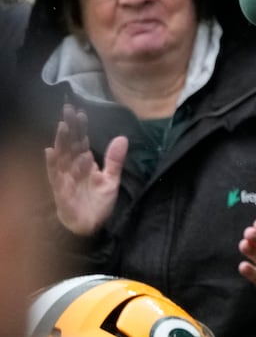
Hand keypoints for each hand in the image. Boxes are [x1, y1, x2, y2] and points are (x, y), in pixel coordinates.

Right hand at [44, 105, 123, 236]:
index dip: (81, 128)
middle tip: (68, 110)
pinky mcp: (61, 191)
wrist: (91, 227)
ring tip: (63, 126)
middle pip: (69, 145)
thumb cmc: (98, 203)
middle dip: (69, 128)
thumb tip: (122, 137)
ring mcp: (65, 179)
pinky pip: (55, 176)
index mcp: (84, 164)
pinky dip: (52, 164)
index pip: (81, 142)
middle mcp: (72, 168)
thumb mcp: (111, 179)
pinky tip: (51, 151)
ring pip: (61, 157)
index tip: (81, 112)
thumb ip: (114, 160)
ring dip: (61, 141)